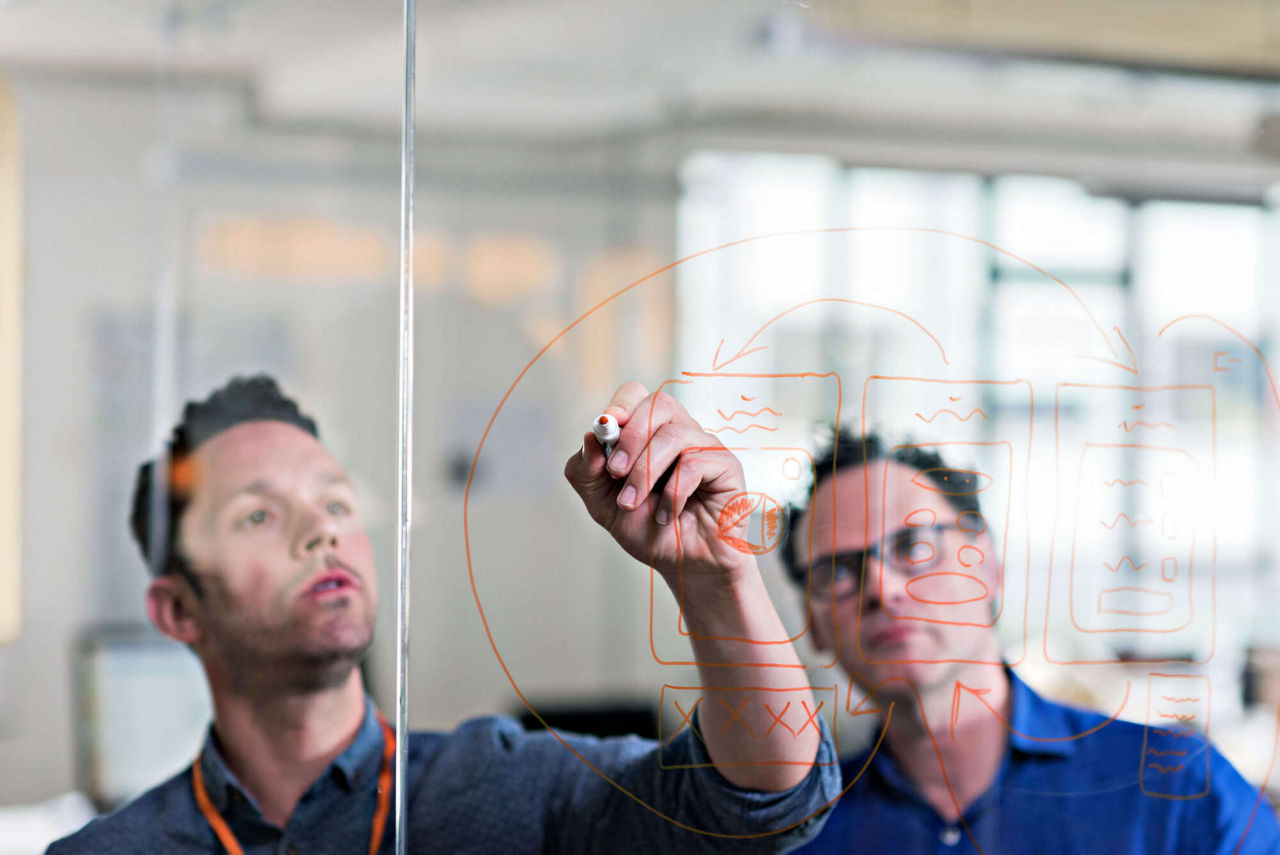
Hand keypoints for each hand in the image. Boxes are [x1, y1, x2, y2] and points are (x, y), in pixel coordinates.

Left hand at [564, 382, 753, 585]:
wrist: (683, 566)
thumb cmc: (648, 530)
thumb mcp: (602, 505)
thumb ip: (587, 472)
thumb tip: (590, 437)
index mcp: (648, 434)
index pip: (636, 395)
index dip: (619, 406)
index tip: (604, 430)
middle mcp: (678, 432)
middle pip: (658, 403)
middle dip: (630, 437)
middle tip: (615, 472)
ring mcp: (705, 446)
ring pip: (674, 433)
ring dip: (645, 471)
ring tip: (633, 503)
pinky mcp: (726, 466)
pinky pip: (695, 463)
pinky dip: (673, 493)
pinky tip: (668, 516)